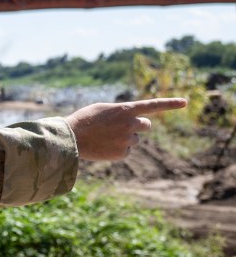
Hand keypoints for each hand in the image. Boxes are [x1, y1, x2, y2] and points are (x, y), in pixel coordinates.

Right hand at [65, 98, 186, 160]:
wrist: (71, 138)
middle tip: (121, 128)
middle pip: (146, 125)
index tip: (185, 102)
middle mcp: (130, 123)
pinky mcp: (123, 153)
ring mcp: (127, 139)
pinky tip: (104, 147)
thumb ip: (120, 112)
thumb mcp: (103, 109)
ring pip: (135, 139)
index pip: (153, 105)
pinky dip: (117, 150)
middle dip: (137, 127)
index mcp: (126, 109)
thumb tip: (132, 122)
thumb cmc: (83, 121)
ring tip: (106, 138)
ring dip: (125, 139)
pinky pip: (127, 151)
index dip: (170, 103)